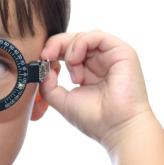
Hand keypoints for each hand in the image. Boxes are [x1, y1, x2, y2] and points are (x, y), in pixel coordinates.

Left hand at [39, 30, 152, 151]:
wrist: (118, 129)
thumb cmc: (95, 119)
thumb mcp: (63, 100)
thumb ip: (48, 85)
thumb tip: (44, 68)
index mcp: (88, 71)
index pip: (67, 51)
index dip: (52, 51)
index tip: (41, 61)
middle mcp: (100, 61)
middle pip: (74, 40)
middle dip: (56, 45)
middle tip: (45, 56)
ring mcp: (111, 55)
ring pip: (83, 36)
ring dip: (69, 50)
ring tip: (72, 75)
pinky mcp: (122, 51)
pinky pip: (96, 35)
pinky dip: (80, 43)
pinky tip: (75, 60)